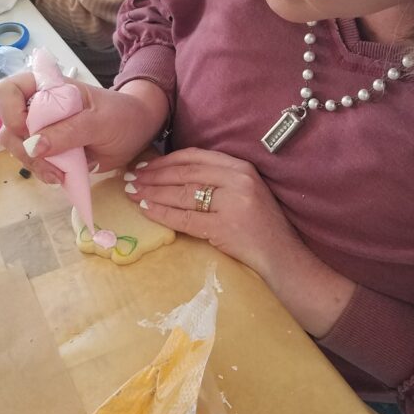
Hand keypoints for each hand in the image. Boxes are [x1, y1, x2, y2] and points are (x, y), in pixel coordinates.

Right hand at [0, 72, 165, 182]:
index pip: (7, 91)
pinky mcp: (49, 150)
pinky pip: (32, 162)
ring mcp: (41, 130)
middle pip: (7, 126)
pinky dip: (42, 171)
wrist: (138, 131)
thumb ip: (68, 131)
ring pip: (17, 148)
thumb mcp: (100, 121)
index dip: (9, 112)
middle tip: (50, 163)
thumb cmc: (122, 115)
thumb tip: (34, 145)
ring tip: (59, 174)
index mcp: (47, 87)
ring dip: (33, 164)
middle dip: (23, 148)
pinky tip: (61, 176)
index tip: (29, 130)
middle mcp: (38, 107)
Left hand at [123, 147, 304, 282]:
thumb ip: (218, 179)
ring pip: (182, 194)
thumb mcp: (244, 192)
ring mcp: (232, 204)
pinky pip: (185, 218)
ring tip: (132, 193)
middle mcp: (237, 180)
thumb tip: (173, 173)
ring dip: (152, 193)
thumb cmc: (260, 226)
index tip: (146, 164)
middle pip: (185, 174)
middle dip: (153, 175)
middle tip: (131, 178)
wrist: (282, 256)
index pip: (195, 157)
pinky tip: (145, 210)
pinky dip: (161, 213)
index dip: (166, 159)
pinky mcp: (224, 227)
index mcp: (240, 167)